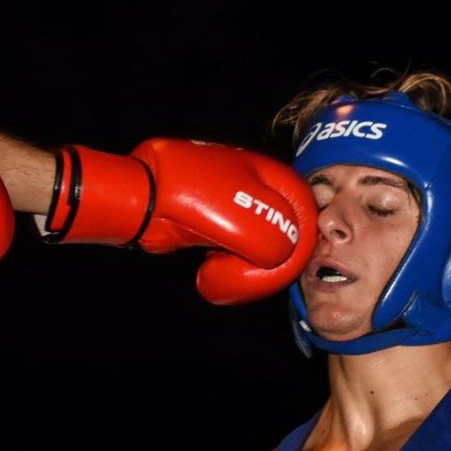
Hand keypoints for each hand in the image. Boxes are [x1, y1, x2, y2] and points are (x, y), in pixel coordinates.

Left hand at [44, 140, 316, 303]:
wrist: (141, 198)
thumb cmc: (192, 200)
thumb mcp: (249, 225)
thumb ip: (279, 245)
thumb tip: (278, 258)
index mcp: (275, 177)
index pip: (308, 216)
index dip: (297, 249)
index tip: (277, 267)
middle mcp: (261, 190)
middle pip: (287, 238)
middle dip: (265, 265)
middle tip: (239, 273)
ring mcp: (238, 208)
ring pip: (262, 253)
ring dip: (243, 271)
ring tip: (216, 271)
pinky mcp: (218, 227)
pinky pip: (236, 256)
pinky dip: (226, 270)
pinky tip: (209, 269)